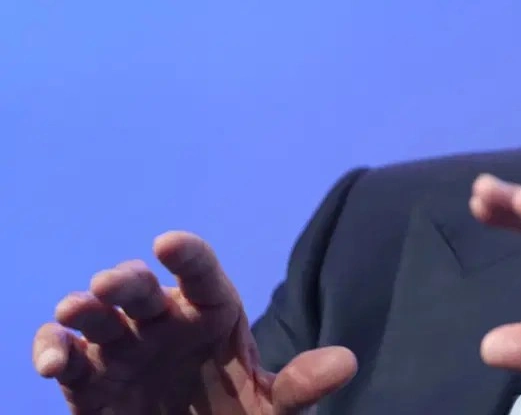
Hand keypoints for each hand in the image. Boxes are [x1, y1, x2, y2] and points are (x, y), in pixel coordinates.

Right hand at [32, 231, 356, 414]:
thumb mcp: (273, 411)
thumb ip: (299, 387)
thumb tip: (345, 362)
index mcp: (211, 315)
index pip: (201, 274)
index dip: (186, 255)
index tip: (169, 244)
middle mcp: (164, 324)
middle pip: (142, 290)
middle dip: (125, 281)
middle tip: (113, 284)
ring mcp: (125, 350)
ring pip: (98, 317)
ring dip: (84, 309)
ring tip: (77, 310)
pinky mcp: (90, 383)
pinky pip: (68, 359)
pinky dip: (54, 351)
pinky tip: (54, 360)